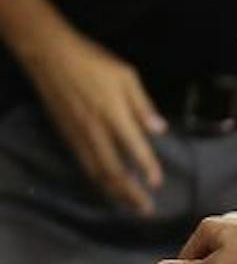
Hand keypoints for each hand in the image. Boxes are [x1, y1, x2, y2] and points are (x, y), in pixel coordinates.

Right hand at [18, 29, 165, 214]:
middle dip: (130, 193)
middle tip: (145, 209)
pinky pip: (83, 163)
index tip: (157, 183)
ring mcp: (78, 133)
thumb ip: (143, 105)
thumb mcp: (126, 76)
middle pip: (114, 170)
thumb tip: (160, 129)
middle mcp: (96, 129)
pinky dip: (96, 180)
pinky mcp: (66, 134)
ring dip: (114, 192)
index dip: (147, 169)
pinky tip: (106, 187)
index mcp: (114, 114)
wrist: (49, 54)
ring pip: (96, 172)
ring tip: (129, 205)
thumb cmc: (92, 61)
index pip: (135, 149)